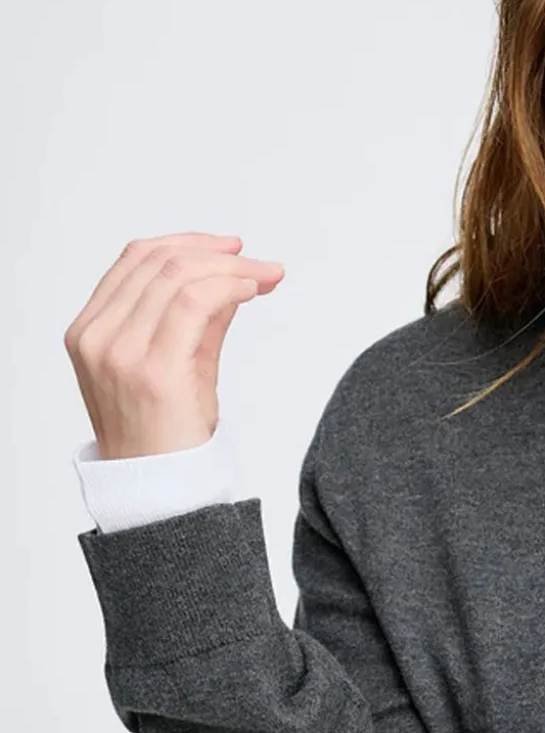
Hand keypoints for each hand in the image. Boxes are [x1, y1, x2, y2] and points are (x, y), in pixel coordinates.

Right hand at [64, 231, 285, 458]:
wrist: (159, 489)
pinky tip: (252, 292)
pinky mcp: (154, 370)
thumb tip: (232, 276)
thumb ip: (196, 318)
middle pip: (159, 261)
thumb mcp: (176, 362)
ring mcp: (120, 352)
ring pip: (179, 275)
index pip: (135, 259)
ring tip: (266, 277)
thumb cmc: (165, 434)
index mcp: (89, 330)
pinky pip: (195, 303)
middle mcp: (97, 337)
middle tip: (262, 265)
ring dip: (232, 269)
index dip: (188, 243)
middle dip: (219, 254)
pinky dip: (229, 286)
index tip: (232, 248)